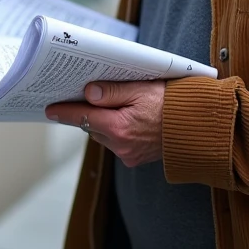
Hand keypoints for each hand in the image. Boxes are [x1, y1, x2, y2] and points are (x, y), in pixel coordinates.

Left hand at [45, 81, 164, 167]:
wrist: (198, 128)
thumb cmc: (173, 104)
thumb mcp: (142, 89)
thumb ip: (113, 91)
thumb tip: (89, 92)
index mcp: (120, 127)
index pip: (82, 117)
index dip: (64, 112)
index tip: (49, 109)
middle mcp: (121, 145)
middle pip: (91, 126)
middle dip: (86, 112)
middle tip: (81, 96)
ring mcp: (128, 154)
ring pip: (102, 135)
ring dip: (101, 122)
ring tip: (107, 104)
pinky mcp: (135, 158)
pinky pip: (115, 143)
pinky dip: (114, 131)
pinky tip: (123, 118)